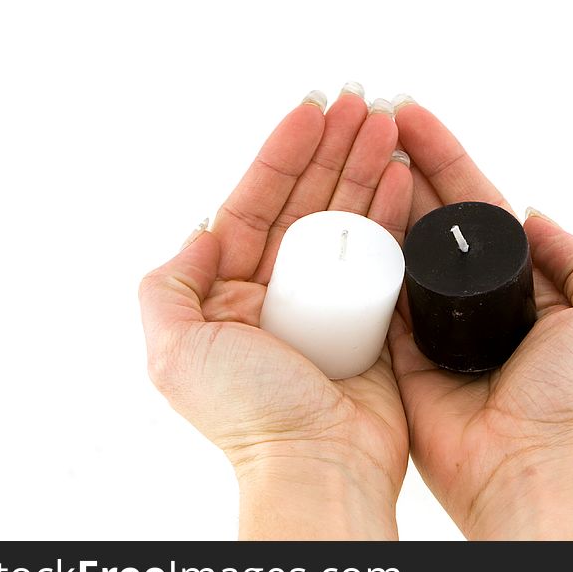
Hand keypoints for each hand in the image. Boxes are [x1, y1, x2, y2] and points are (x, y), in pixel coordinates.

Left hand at [139, 89, 412, 538]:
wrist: (320, 467)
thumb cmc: (249, 417)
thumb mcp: (174, 352)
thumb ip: (169, 286)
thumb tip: (200, 228)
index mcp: (228, 294)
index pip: (256, 204)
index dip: (281, 154)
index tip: (309, 112)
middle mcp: (276, 292)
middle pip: (305, 203)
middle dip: (331, 150)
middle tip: (358, 104)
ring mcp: (325, 303)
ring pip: (345, 220)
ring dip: (365, 170)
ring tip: (385, 126)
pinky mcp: (369, 318)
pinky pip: (380, 255)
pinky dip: (392, 214)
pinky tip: (403, 178)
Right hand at [390, 102, 572, 539]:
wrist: (526, 465)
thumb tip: (536, 214)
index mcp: (521, 280)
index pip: (476, 202)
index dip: (447, 156)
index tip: (412, 115)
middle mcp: (471, 296)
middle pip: (429, 214)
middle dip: (402, 163)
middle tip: (369, 116)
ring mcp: (429, 321)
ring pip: (395, 244)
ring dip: (373, 195)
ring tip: (349, 147)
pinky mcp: (395, 350)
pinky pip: (371, 292)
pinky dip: (355, 252)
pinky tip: (337, 208)